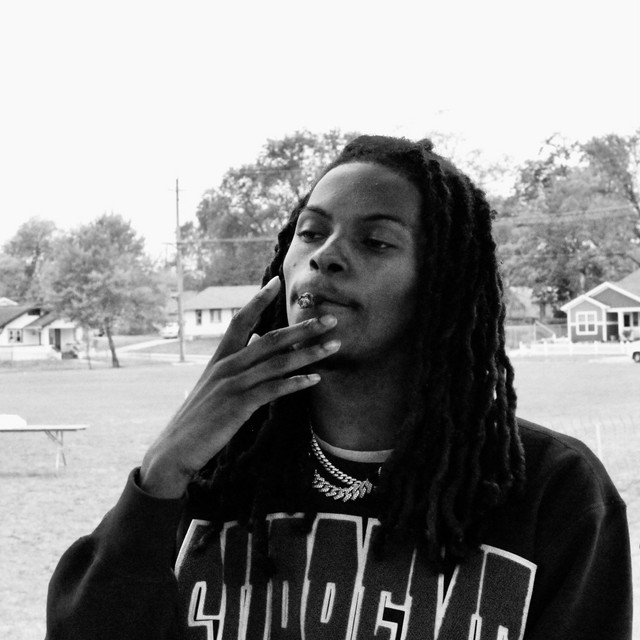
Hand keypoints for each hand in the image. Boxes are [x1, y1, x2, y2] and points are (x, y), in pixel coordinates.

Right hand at [140, 277, 339, 497]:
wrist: (174, 449)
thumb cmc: (198, 419)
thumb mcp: (214, 385)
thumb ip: (236, 363)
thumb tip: (257, 340)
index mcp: (220, 358)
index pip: (240, 320)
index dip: (259, 300)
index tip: (278, 281)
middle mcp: (226, 365)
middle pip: (270, 339)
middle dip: (302, 328)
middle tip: (330, 320)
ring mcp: (232, 384)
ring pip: (277, 362)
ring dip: (309, 353)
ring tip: (333, 346)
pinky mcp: (238, 405)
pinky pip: (272, 389)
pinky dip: (295, 382)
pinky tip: (315, 379)